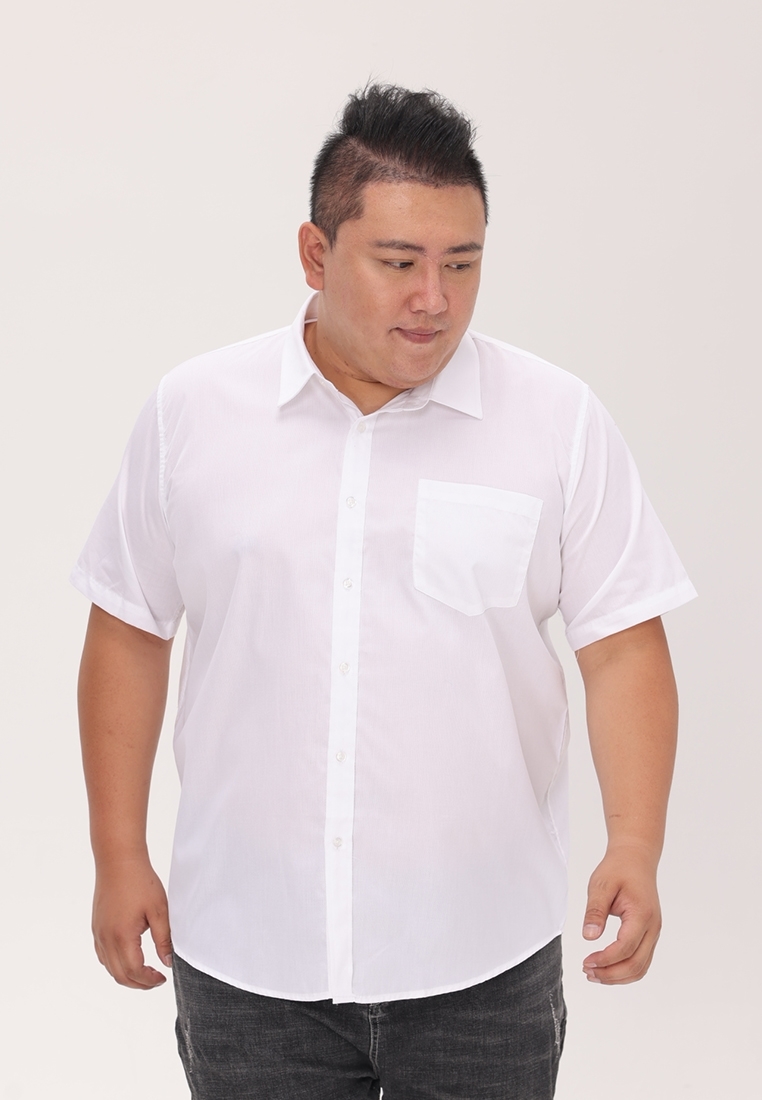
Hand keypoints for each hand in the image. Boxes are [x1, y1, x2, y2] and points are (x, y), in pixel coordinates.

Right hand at [92, 856, 172, 988]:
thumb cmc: (141, 882)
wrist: (118, 861)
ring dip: (127, 975)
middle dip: (139, 983)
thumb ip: (164, 939)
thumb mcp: (159, 910)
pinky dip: (116, 964)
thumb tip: (167, 963)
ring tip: (146, 971)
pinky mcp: (96, 927)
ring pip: (110, 968)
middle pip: (120, 975)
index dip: (149, 980)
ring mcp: (98, 934)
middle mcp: (106, 939)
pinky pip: (103, 955)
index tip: (163, 978)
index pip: (134, 971)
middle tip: (156, 980)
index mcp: (122, 936)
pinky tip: (130, 957)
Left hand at [581, 842, 661, 984]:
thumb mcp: (601, 885)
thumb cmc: (618, 869)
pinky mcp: (649, 934)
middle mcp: (653, 927)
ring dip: (618, 976)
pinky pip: (641, 960)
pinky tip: (607, 968)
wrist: (636, 859)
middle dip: (611, 974)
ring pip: (641, 967)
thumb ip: (595, 911)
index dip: (606, 959)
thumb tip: (589, 937)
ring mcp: (653, 932)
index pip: (625, 947)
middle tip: (587, 972)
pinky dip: (625, 969)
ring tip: (594, 974)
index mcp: (642, 915)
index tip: (586, 961)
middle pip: (636, 964)